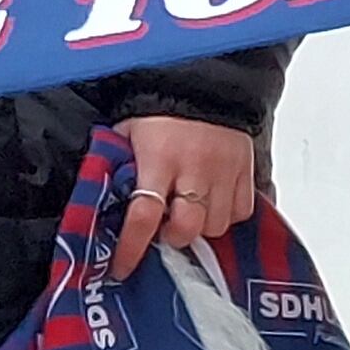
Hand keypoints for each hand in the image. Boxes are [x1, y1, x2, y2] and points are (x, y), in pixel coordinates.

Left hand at [109, 118, 259, 279]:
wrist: (203, 81)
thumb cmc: (157, 111)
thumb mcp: (127, 135)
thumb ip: (118, 168)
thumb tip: (101, 205)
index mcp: (158, 158)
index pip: (143, 215)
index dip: (132, 248)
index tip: (122, 268)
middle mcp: (194, 168)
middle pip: (188, 228)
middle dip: (174, 238)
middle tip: (164, 230)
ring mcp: (225, 170)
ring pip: (218, 226)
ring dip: (200, 228)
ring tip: (187, 212)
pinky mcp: (248, 169)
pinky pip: (242, 211)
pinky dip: (227, 215)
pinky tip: (211, 202)